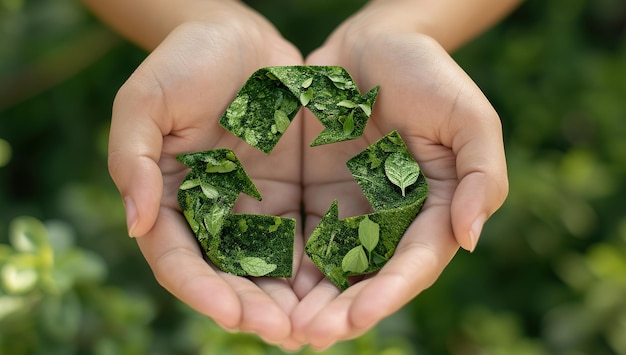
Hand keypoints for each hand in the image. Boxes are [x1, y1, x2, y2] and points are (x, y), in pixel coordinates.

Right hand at [106, 3, 305, 347]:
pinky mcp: (293, 196)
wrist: (240, 37)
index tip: (234, 315)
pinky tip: (345, 285)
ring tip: (320, 327)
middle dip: (255, 310)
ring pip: (271, 269)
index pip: (180, 261)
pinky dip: (322, 266)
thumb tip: (136, 224)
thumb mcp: (146, 101)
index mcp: (172, 202)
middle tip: (287, 334)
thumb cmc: (185, 62)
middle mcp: (213, 217)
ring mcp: (255, 209)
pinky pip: (308, 237)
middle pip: (229, 278)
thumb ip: (133, 160)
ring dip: (293, 302)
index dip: (203, 291)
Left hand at [291, 9, 508, 348]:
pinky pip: (296, 236)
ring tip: (280, 326)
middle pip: (367, 278)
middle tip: (310, 335)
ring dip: (306, 301)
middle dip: (341, 310)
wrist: (372, 43)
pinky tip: (258, 283)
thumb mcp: (468, 117)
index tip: (358, 315)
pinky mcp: (312, 196)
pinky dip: (281, 264)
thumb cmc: (428, 73)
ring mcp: (348, 211)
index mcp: (430, 211)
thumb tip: (471, 239)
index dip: (389, 292)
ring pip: (328, 268)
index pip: (414, 263)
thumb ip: (480, 176)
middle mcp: (389, 222)